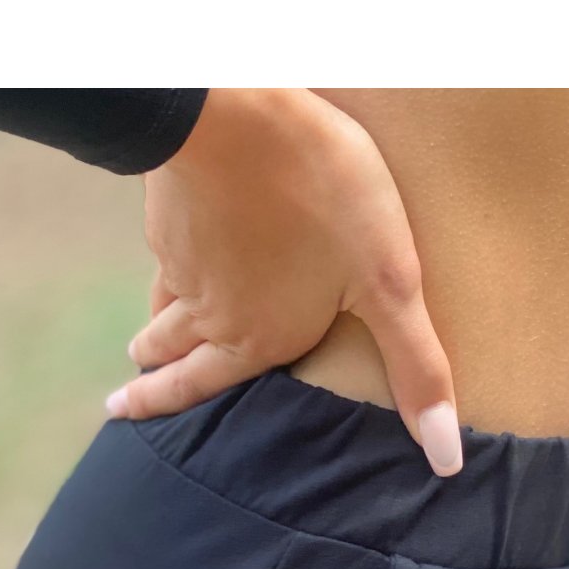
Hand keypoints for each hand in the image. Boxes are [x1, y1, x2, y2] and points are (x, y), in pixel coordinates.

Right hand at [103, 87, 461, 475]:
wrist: (237, 110)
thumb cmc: (321, 194)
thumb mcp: (389, 284)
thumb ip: (415, 367)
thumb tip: (444, 459)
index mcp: (256, 338)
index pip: (200, 387)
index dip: (166, 404)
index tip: (125, 417)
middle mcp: (211, 311)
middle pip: (171, 353)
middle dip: (152, 382)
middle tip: (124, 398)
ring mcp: (183, 258)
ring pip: (163, 305)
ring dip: (153, 332)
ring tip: (142, 346)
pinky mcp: (172, 208)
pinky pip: (165, 253)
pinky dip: (165, 270)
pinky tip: (170, 258)